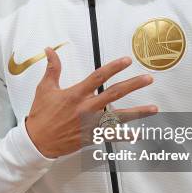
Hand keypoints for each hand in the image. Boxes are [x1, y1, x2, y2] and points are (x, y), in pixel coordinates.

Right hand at [25, 48, 157, 158]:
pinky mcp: (91, 136)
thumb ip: (52, 68)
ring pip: (118, 117)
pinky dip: (126, 136)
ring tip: (154, 108)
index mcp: (76, 94)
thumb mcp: (45, 88)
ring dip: (138, 112)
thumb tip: (50, 50)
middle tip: (147, 79)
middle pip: (114, 94)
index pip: (98, 77)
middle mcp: (86, 108)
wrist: (37, 142)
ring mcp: (90, 123)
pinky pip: (112, 136)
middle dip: (133, 85)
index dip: (114, 67)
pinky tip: (139, 133)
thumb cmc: (41, 115)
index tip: (127, 61)